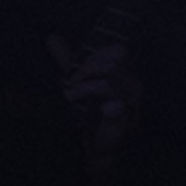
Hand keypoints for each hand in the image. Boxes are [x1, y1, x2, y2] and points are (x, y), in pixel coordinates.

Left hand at [46, 35, 141, 173]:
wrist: (98, 149)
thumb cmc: (92, 114)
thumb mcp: (78, 82)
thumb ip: (68, 61)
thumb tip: (51, 37)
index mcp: (127, 74)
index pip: (118, 51)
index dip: (95, 56)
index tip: (76, 71)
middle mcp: (134, 87)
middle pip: (112, 65)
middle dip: (86, 71)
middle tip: (69, 84)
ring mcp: (132, 106)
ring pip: (111, 83)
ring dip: (85, 87)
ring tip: (71, 96)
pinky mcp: (125, 124)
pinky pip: (120, 109)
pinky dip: (111, 106)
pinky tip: (104, 108)